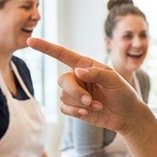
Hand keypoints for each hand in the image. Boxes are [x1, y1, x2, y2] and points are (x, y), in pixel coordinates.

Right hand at [27, 39, 146, 133]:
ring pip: (64, 96)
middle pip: (62, 80)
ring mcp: (74, 93)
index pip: (62, 54)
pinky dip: (75, 111)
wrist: (127, 115)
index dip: (45, 47)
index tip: (30, 41)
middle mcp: (77, 77)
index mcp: (85, 65)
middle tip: (89, 100)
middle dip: (74, 91)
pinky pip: (64, 108)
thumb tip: (77, 72)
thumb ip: (97, 73)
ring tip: (97, 105)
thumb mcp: (115, 80)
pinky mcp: (74, 107)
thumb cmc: (123, 93)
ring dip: (80, 103)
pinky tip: (88, 112)